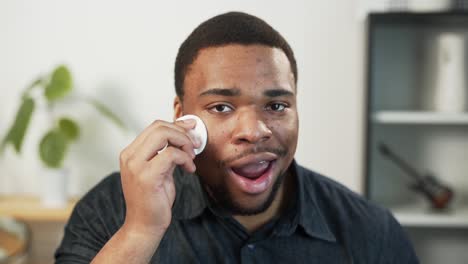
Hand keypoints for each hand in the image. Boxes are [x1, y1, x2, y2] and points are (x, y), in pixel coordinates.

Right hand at [119, 119, 198, 236]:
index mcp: (130, 153)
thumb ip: (167, 152)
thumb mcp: (160, 170)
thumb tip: (184, 132)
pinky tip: (189, 169)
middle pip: (159, 126)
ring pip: (164, 135)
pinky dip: (185, 159)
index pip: (154, 127)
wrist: (144, 226)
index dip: (177, 125)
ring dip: (184, 143)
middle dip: (182, 133)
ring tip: (191, 158)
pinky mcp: (146, 176)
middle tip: (194, 145)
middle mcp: (130, 156)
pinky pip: (171, 154)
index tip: (192, 131)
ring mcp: (136, 165)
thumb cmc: (153, 199)